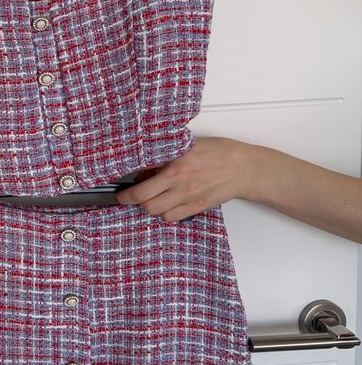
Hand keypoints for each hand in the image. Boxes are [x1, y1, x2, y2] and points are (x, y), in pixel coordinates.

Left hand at [115, 137, 252, 221]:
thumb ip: (165, 159)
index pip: (142, 183)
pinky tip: (167, 204)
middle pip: (145, 202)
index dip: (127, 190)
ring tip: (151, 197)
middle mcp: (180, 184)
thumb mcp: (188, 147)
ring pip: (157, 212)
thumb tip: (144, 171)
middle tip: (129, 196)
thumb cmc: (219, 153)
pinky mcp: (197, 208)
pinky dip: (165, 213)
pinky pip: (172, 217)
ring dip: (149, 206)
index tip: (120, 190)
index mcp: (176, 165)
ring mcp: (189, 198)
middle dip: (133, 200)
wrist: (244, 168)